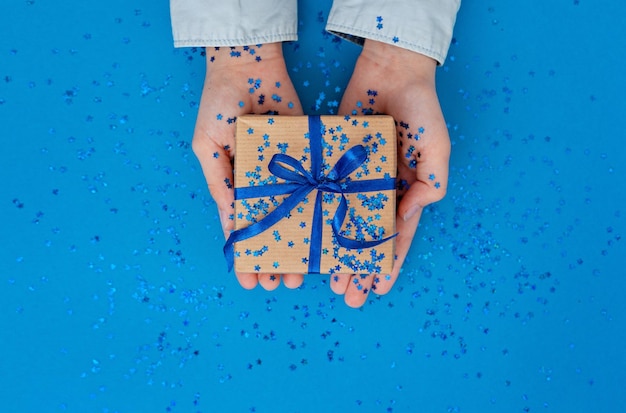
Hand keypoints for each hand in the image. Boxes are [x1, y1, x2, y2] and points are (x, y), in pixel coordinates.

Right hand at [192, 43, 303, 290]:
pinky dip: (317, 211)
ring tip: (303, 272)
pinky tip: (322, 233)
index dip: (246, 256)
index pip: (242, 229)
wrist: (249, 65)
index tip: (251, 282)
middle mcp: (262, 183)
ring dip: (297, 244)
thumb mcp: (208, 146)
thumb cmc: (220, 105)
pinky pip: (315, 187)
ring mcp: (287, 172)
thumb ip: (221, 183)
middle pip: (272, 229)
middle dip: (275, 258)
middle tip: (282, 284)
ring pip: (296, 216)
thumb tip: (233, 223)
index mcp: (234, 184)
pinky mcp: (308, 156)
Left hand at [332, 40, 450, 306]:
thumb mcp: (437, 148)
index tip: (378, 288)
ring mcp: (354, 179)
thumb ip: (431, 184)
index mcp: (406, 191)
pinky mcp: (333, 162)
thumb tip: (406, 217)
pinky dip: (318, 217)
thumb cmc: (420, 109)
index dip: (389, 263)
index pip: (397, 236)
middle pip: (367, 237)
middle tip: (347, 295)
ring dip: (337, 252)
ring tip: (328, 280)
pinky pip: (324, 195)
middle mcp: (379, 190)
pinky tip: (309, 238)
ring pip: (342, 224)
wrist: (389, 70)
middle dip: (359, 267)